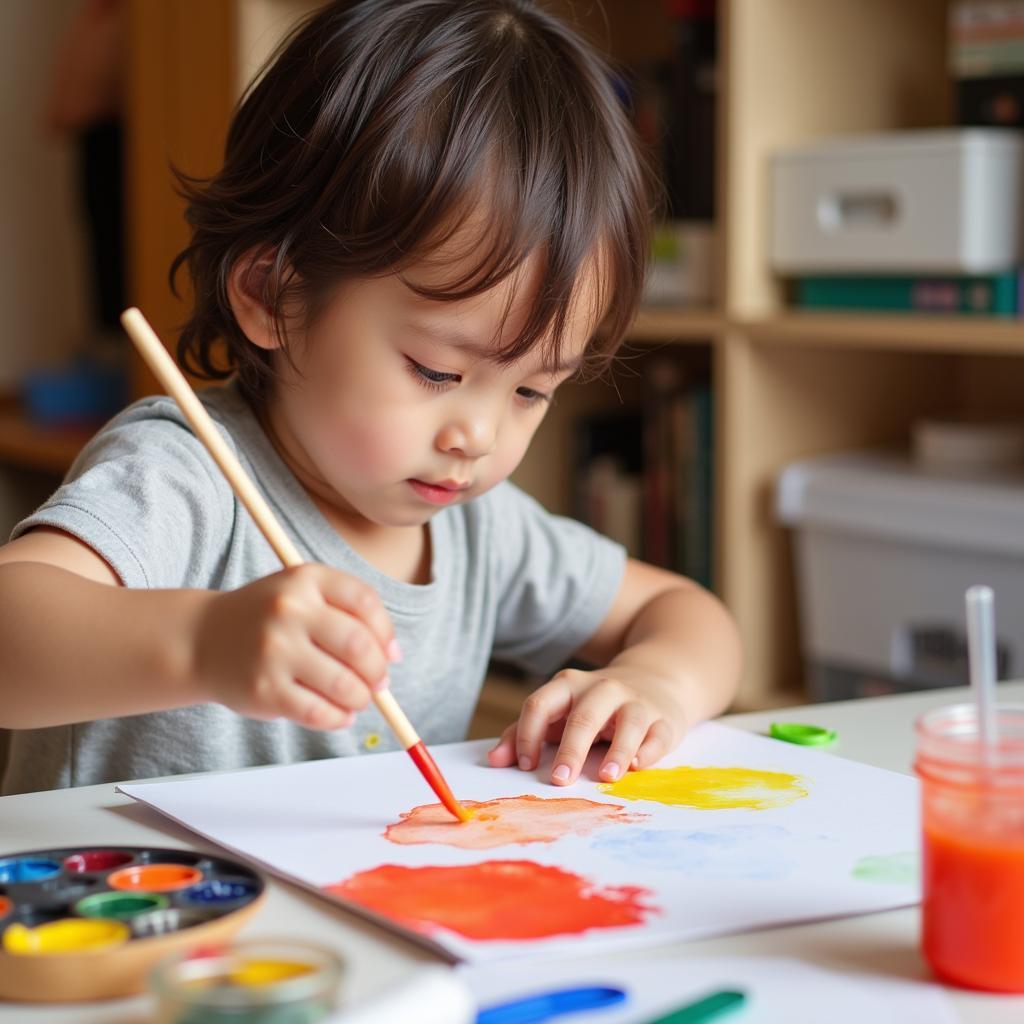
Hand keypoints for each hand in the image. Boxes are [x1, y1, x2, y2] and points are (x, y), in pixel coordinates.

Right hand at [191, 564, 398, 729]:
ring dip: (361, 699)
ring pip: (344, 684)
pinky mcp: (264, 689)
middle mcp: (289, 609)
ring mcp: (275, 650)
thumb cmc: (268, 618)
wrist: (202, 639)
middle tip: (379, 683)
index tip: (389, 653)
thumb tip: (393, 656)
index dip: (386, 633)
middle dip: (378, 671)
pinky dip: (338, 718)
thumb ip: (350, 614)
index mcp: (306, 579)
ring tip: (358, 700)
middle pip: (359, 646)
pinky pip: (319, 712)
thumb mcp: (304, 595)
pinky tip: (339, 714)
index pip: (366, 603)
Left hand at [486, 666, 684, 785]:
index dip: (528, 734)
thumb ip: (524, 732)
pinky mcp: (664, 719)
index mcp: (568, 686)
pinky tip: (638, 766)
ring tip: (606, 777)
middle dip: (571, 749)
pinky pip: (657, 735)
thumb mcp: (559, 711)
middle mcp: (602, 689)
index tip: (525, 765)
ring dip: (617, 750)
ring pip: (627, 722)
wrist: (654, 680)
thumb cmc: (593, 706)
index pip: (541, 704)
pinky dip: (649, 751)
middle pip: (583, 716)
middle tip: (559, 780)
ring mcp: (636, 702)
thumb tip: (494, 760)